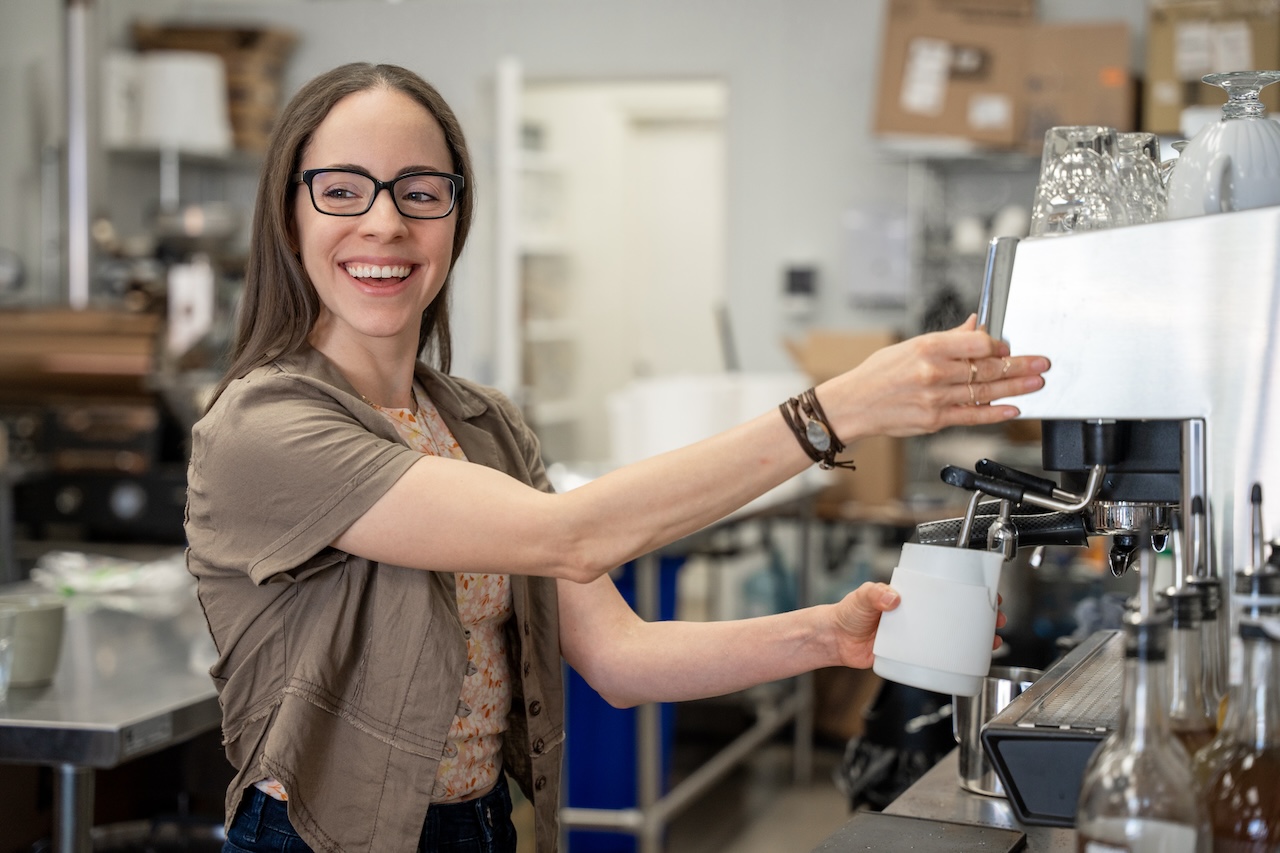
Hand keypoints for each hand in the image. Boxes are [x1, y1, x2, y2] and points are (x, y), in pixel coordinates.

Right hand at [818, 314, 1049, 442]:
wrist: (853, 405)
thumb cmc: (878, 374)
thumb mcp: (910, 346)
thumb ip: (949, 339)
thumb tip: (976, 326)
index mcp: (927, 347)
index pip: (977, 343)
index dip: (999, 345)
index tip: (1009, 346)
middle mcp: (933, 372)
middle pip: (986, 368)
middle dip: (1019, 365)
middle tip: (1040, 363)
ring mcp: (935, 398)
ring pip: (985, 391)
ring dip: (1015, 387)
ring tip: (1036, 383)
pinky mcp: (935, 420)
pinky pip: (972, 415)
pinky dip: (995, 412)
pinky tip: (1013, 408)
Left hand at [831, 583, 1005, 668]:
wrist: (835, 640)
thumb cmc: (848, 613)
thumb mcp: (863, 596)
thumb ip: (875, 593)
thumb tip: (892, 596)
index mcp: (912, 597)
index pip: (947, 590)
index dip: (970, 591)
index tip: (988, 593)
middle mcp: (919, 616)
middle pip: (957, 615)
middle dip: (982, 617)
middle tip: (996, 620)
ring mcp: (917, 636)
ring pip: (953, 637)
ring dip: (975, 640)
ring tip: (991, 643)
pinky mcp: (911, 656)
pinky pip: (938, 659)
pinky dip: (955, 661)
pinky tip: (967, 663)